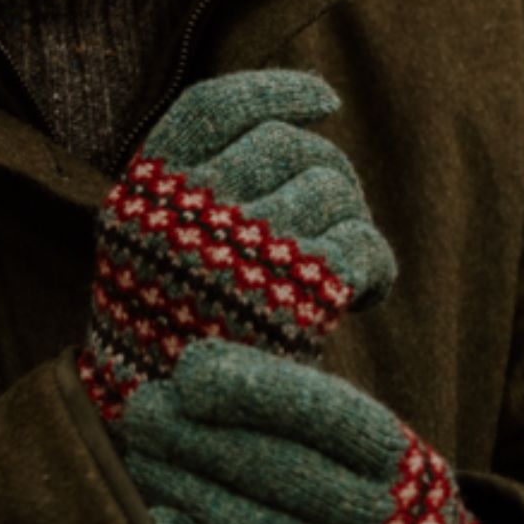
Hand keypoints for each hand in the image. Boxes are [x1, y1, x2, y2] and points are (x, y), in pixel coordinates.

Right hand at [76, 69, 396, 422]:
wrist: (165, 432)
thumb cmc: (173, 324)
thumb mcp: (157, 239)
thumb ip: (203, 182)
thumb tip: (297, 117)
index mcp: (147, 188)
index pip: (217, 104)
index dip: (277, 91)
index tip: (325, 99)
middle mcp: (186, 211)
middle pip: (287, 144)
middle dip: (326, 170)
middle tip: (334, 210)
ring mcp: (237, 253)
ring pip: (331, 187)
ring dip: (351, 217)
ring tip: (342, 260)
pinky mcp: (290, 301)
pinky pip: (361, 244)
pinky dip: (376, 264)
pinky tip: (366, 292)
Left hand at [123, 342, 514, 523]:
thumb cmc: (355, 487)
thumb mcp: (344, 433)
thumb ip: (279, 395)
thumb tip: (193, 367)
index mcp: (392, 453)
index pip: (323, 413)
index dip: (252, 391)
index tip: (186, 376)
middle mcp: (384, 517)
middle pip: (282, 471)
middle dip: (199, 438)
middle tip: (141, 413)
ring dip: (191, 492)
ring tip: (143, 460)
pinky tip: (164, 521)